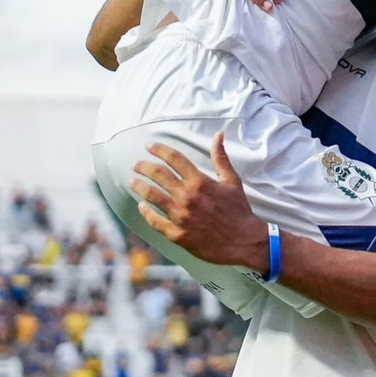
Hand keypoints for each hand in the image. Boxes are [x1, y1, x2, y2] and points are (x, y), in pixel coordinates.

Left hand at [129, 133, 267, 272]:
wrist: (243, 241)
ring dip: (139, 186)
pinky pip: (155, 221)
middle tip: (136, 164)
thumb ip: (221, 158)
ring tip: (132, 182)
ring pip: (152, 196)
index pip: (174, 159)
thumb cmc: (239, 210)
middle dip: (144, 166)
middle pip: (158, 175)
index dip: (159, 149)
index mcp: (200, 182)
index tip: (149, 146)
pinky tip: (141, 206)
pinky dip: (146, 212)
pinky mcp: (177, 234)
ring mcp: (180, 216)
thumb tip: (219, 135)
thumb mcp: (232, 181)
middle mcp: (187, 197)